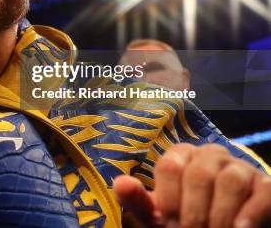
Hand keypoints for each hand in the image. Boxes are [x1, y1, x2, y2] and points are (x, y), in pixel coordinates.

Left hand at [114, 143, 270, 226]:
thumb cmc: (189, 218)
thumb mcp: (162, 215)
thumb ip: (140, 202)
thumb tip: (119, 184)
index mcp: (181, 155)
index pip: (169, 167)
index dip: (169, 202)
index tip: (169, 224)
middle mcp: (210, 155)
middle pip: (198, 175)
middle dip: (194, 213)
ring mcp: (240, 167)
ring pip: (230, 180)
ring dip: (220, 215)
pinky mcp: (265, 185)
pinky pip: (263, 191)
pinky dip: (252, 212)